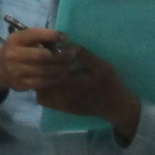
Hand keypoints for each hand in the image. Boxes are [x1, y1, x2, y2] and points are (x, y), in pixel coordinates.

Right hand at [0, 29, 76, 95]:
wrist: (0, 68)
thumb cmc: (17, 49)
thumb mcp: (23, 39)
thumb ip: (39, 38)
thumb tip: (62, 39)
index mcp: (15, 40)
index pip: (35, 35)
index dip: (52, 35)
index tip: (66, 37)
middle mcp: (14, 55)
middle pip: (43, 56)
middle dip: (61, 55)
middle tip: (73, 53)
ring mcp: (17, 71)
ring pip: (45, 71)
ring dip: (61, 68)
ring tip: (70, 64)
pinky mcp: (21, 84)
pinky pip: (42, 82)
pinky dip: (55, 78)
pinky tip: (62, 74)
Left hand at [0, 32, 139, 143]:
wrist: (115, 106)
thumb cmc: (110, 83)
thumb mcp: (101, 65)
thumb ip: (83, 55)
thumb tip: (66, 45)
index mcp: (74, 82)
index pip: (51, 69)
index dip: (45, 57)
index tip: (44, 47)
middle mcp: (64, 95)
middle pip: (42, 80)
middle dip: (39, 67)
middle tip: (39, 56)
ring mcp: (61, 104)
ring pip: (40, 91)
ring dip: (39, 79)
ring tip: (42, 67)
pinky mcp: (62, 109)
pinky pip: (44, 100)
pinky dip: (42, 89)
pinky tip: (48, 80)